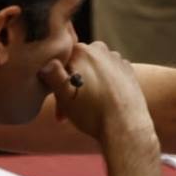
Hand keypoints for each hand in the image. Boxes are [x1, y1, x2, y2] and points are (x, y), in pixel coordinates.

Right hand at [39, 41, 153, 142]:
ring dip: (86, 87)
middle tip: (68, 109)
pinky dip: (102, 87)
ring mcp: (117, 59)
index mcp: (82, 51)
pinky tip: (101, 103)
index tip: (58, 101)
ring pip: (92, 71)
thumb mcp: (63, 95)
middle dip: (71, 85)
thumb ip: (52, 75)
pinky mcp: (128, 71)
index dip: (56, 81)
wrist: (125, 126)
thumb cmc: (92, 112)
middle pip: (78, 65)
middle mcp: (101, 49)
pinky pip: (108, 76)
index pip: (61, 61)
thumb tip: (47, 62)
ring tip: (85, 108)